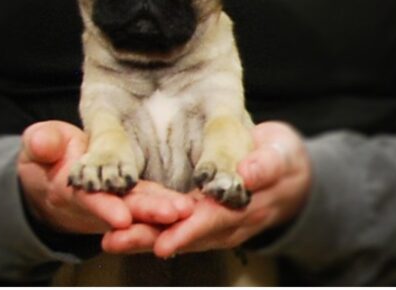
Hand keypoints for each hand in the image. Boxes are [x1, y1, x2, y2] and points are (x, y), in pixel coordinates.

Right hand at [17, 121, 193, 235]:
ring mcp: (126, 199)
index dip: (105, 209)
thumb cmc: (47, 157)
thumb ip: (42, 145)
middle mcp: (107, 201)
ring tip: (191, 210)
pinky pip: (162, 196)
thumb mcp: (39, 148)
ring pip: (150, 206)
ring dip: (168, 211)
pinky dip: (178, 200)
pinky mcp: (143, 193)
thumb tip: (40, 142)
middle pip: (129, 209)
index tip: (121, 216)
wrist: (59, 172)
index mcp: (79, 191)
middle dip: (150, 214)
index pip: (93, 201)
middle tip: (175, 213)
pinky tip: (199, 200)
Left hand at [103, 121, 310, 256]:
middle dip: (150, 239)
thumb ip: (266, 165)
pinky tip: (122, 229)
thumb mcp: (280, 155)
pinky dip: (148, 229)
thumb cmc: (281, 157)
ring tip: (110, 240)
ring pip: (175, 234)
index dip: (188, 231)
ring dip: (142, 239)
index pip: (213, 221)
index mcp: (244, 207)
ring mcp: (212, 225)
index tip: (163, 241)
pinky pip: (173, 226)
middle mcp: (225, 223)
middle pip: (185, 235)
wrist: (285, 170)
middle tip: (116, 241)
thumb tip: (248, 174)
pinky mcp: (200, 217)